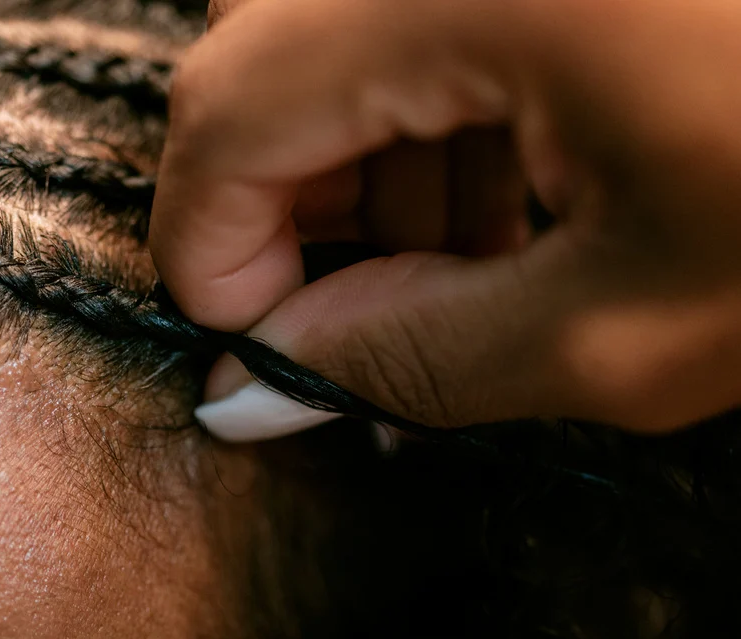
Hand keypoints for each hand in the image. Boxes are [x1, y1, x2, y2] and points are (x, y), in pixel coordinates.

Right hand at [150, 0, 740, 439]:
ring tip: (486, 259)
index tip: (272, 356)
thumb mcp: (631, 324)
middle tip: (374, 324)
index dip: (216, 262)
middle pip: (264, 76)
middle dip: (296, 222)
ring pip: (334, 42)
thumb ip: (409, 364)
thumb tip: (256, 391)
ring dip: (373, 173)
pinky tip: (532, 179)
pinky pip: (415, 11)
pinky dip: (437, 113)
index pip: (224, 125)